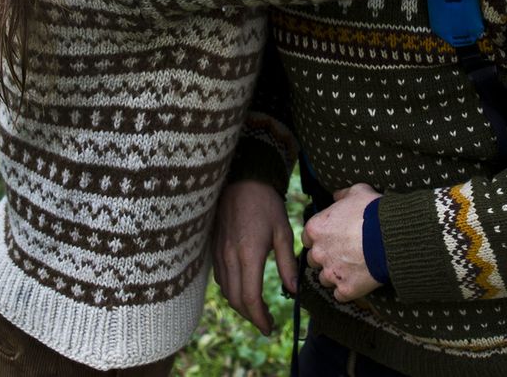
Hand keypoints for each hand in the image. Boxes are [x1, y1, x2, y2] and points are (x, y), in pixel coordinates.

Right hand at [212, 180, 297, 334]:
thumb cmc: (266, 204)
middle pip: (236, 300)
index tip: (270, 327)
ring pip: (226, 291)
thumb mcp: (283, 231)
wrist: (243, 179)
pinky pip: (220, 278)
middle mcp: (230, 257)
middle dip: (251, 316)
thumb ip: (287, 263)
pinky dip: (231, 290)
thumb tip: (292, 290)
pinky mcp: (214, 247)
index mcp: (249, 255)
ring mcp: (219, 252)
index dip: (260, 318)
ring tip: (256, 309)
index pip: (250, 298)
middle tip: (265, 323)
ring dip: (240, 305)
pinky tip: (243, 288)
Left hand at [302, 183, 382, 302]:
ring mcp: (331, 273)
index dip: (319, 238)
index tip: (331, 238)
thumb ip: (342, 195)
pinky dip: (347, 290)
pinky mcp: (346, 289)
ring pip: (324, 279)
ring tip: (351, 268)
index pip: (307, 238)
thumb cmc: (373, 211)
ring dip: (334, 275)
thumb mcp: (357, 192)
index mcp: (316, 228)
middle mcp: (318, 252)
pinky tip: (358, 281)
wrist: (391, 236)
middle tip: (342, 253)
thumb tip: (336, 196)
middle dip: (324, 257)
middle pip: (313, 260)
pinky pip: (340, 295)